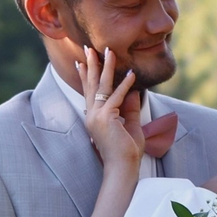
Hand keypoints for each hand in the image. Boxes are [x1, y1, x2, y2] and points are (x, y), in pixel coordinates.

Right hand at [73, 44, 143, 177]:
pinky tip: (131, 74)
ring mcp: (97, 116)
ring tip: (109, 51)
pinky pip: (117, 96)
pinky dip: (125, 85)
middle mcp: (92, 115)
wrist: (123, 168)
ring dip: (106, 67)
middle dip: (91, 64)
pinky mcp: (107, 118)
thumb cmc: (126, 152)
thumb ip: (131, 109)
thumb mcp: (131, 126)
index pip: (88, 92)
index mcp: (93, 118)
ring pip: (101, 86)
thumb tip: (134, 91)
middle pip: (90, 85)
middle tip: (88, 48)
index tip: (82, 62)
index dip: (85, 76)